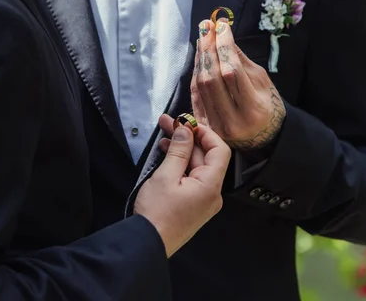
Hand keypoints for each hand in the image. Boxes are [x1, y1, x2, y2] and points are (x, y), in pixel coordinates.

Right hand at [134, 114, 230, 257]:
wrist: (145, 244)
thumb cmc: (156, 212)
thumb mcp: (166, 175)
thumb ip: (179, 150)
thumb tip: (186, 129)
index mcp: (210, 186)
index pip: (220, 150)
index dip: (205, 133)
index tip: (187, 122)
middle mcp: (212, 193)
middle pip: (206, 156)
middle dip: (187, 137)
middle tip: (168, 122)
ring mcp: (203, 200)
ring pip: (196, 165)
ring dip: (182, 148)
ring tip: (164, 132)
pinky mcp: (192, 203)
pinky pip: (191, 177)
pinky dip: (180, 163)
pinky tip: (166, 152)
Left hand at [191, 19, 285, 150]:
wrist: (263, 139)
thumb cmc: (267, 106)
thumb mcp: (262, 82)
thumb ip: (241, 61)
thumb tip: (224, 36)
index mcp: (253, 109)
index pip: (232, 72)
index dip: (224, 46)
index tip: (221, 25)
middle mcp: (232, 120)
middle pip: (212, 78)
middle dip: (208, 48)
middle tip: (206, 26)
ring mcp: (216, 126)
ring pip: (201, 85)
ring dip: (200, 57)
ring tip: (203, 36)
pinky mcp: (205, 127)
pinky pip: (196, 94)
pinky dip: (196, 72)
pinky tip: (200, 56)